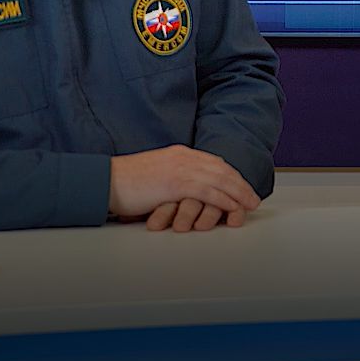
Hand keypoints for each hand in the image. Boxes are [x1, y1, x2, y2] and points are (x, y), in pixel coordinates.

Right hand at [108, 145, 260, 227]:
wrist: (106, 181)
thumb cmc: (125, 182)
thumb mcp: (155, 174)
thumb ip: (173, 177)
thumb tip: (185, 192)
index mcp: (179, 153)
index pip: (213, 162)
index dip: (231, 175)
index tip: (241, 185)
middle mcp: (183, 157)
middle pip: (221, 169)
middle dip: (240, 184)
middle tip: (253, 197)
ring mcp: (180, 169)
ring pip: (219, 180)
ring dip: (238, 193)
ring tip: (250, 204)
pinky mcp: (176, 183)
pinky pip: (208, 191)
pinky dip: (224, 199)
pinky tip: (234, 207)